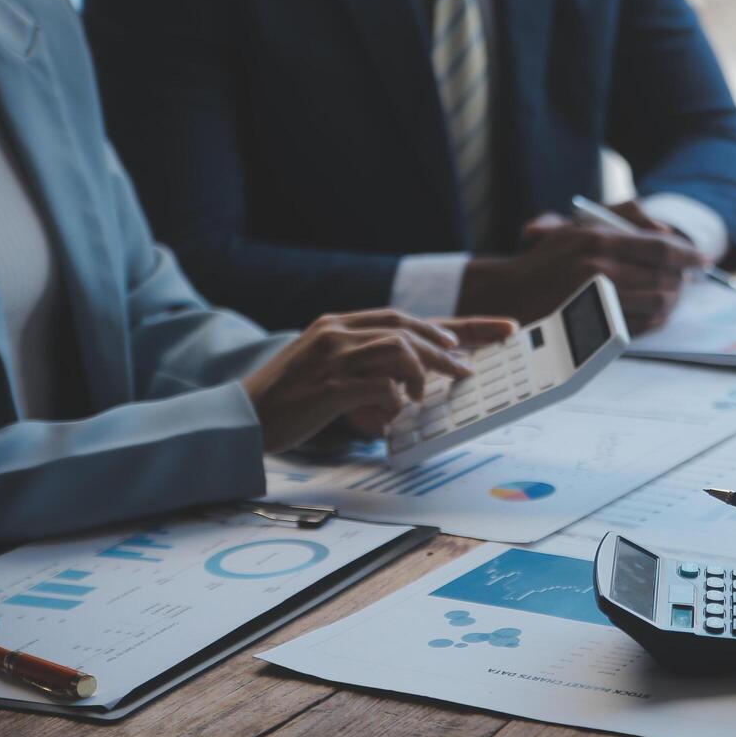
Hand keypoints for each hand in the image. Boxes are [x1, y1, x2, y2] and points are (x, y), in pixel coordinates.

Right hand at [243, 310, 516, 452]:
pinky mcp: (330, 385)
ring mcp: (332, 356)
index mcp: (338, 324)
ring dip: (422, 373)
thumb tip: (409, 381)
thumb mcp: (327, 368)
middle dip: (447, 348)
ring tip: (426, 394)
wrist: (239, 419)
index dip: (456, 324)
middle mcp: (337, 332)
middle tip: (468, 369)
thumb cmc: (286, 400)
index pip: (405, 318)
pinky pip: (381, 386)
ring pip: (399, 350)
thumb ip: (366, 364)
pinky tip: (394, 416)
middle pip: (408, 329)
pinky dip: (396, 401)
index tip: (496, 329)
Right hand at [456, 212, 704, 332]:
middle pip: (664, 277)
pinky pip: (641, 325)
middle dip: (681, 281)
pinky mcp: (596, 324)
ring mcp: (598, 299)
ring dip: (670, 302)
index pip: (659, 247)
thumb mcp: (579, 226)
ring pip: (657, 303)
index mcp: (599, 240)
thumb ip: (624, 220)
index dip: (687, 254)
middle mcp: (600, 267)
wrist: (509, 292)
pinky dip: (653, 321)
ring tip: (670, 298)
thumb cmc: (546, 259)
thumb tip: (667, 231)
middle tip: (685, 282)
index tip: (701, 260)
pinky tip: (651, 315)